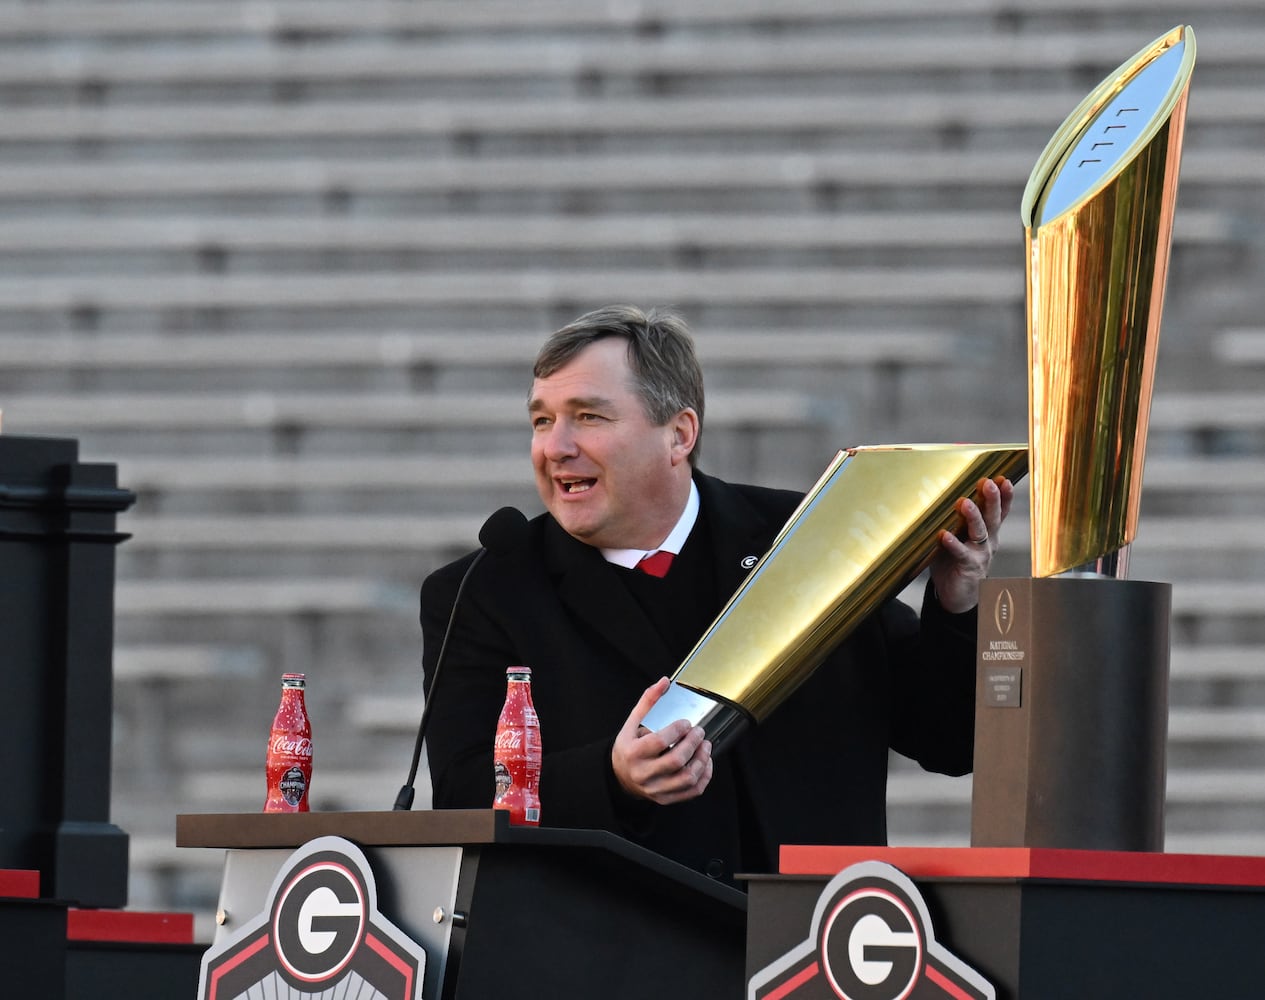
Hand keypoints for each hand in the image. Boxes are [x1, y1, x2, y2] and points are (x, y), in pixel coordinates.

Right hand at [611, 677, 712, 804]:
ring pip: (687, 778)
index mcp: (633, 753)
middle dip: (693, 743)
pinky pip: (692, 791)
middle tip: (700, 732)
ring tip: (706, 746)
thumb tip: (664, 681)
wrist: (620, 776)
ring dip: (702, 760)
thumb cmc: (628, 747)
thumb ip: (648, 701)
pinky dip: (704, 776)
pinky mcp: (665, 798)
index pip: (659, 742)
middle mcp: (643, 773)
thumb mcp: (632, 722)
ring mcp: (655, 789)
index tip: (686, 723)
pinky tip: (705, 762)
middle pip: (676, 761)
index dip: (677, 730)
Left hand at [929, 476, 1014, 613]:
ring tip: (964, 503)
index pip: (998, 511)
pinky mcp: (969, 567)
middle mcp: (988, 542)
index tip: (1002, 478)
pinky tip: (944, 535)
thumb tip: (944, 494)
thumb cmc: (955, 561)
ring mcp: (980, 555)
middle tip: (988, 483)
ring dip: (973, 516)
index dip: (1003, 495)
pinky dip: (953, 544)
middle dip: (992, 499)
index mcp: (987, 532)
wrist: (956, 596)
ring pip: (980, 533)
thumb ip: (957, 519)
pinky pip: (961, 553)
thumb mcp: (959, 536)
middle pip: (993, 517)